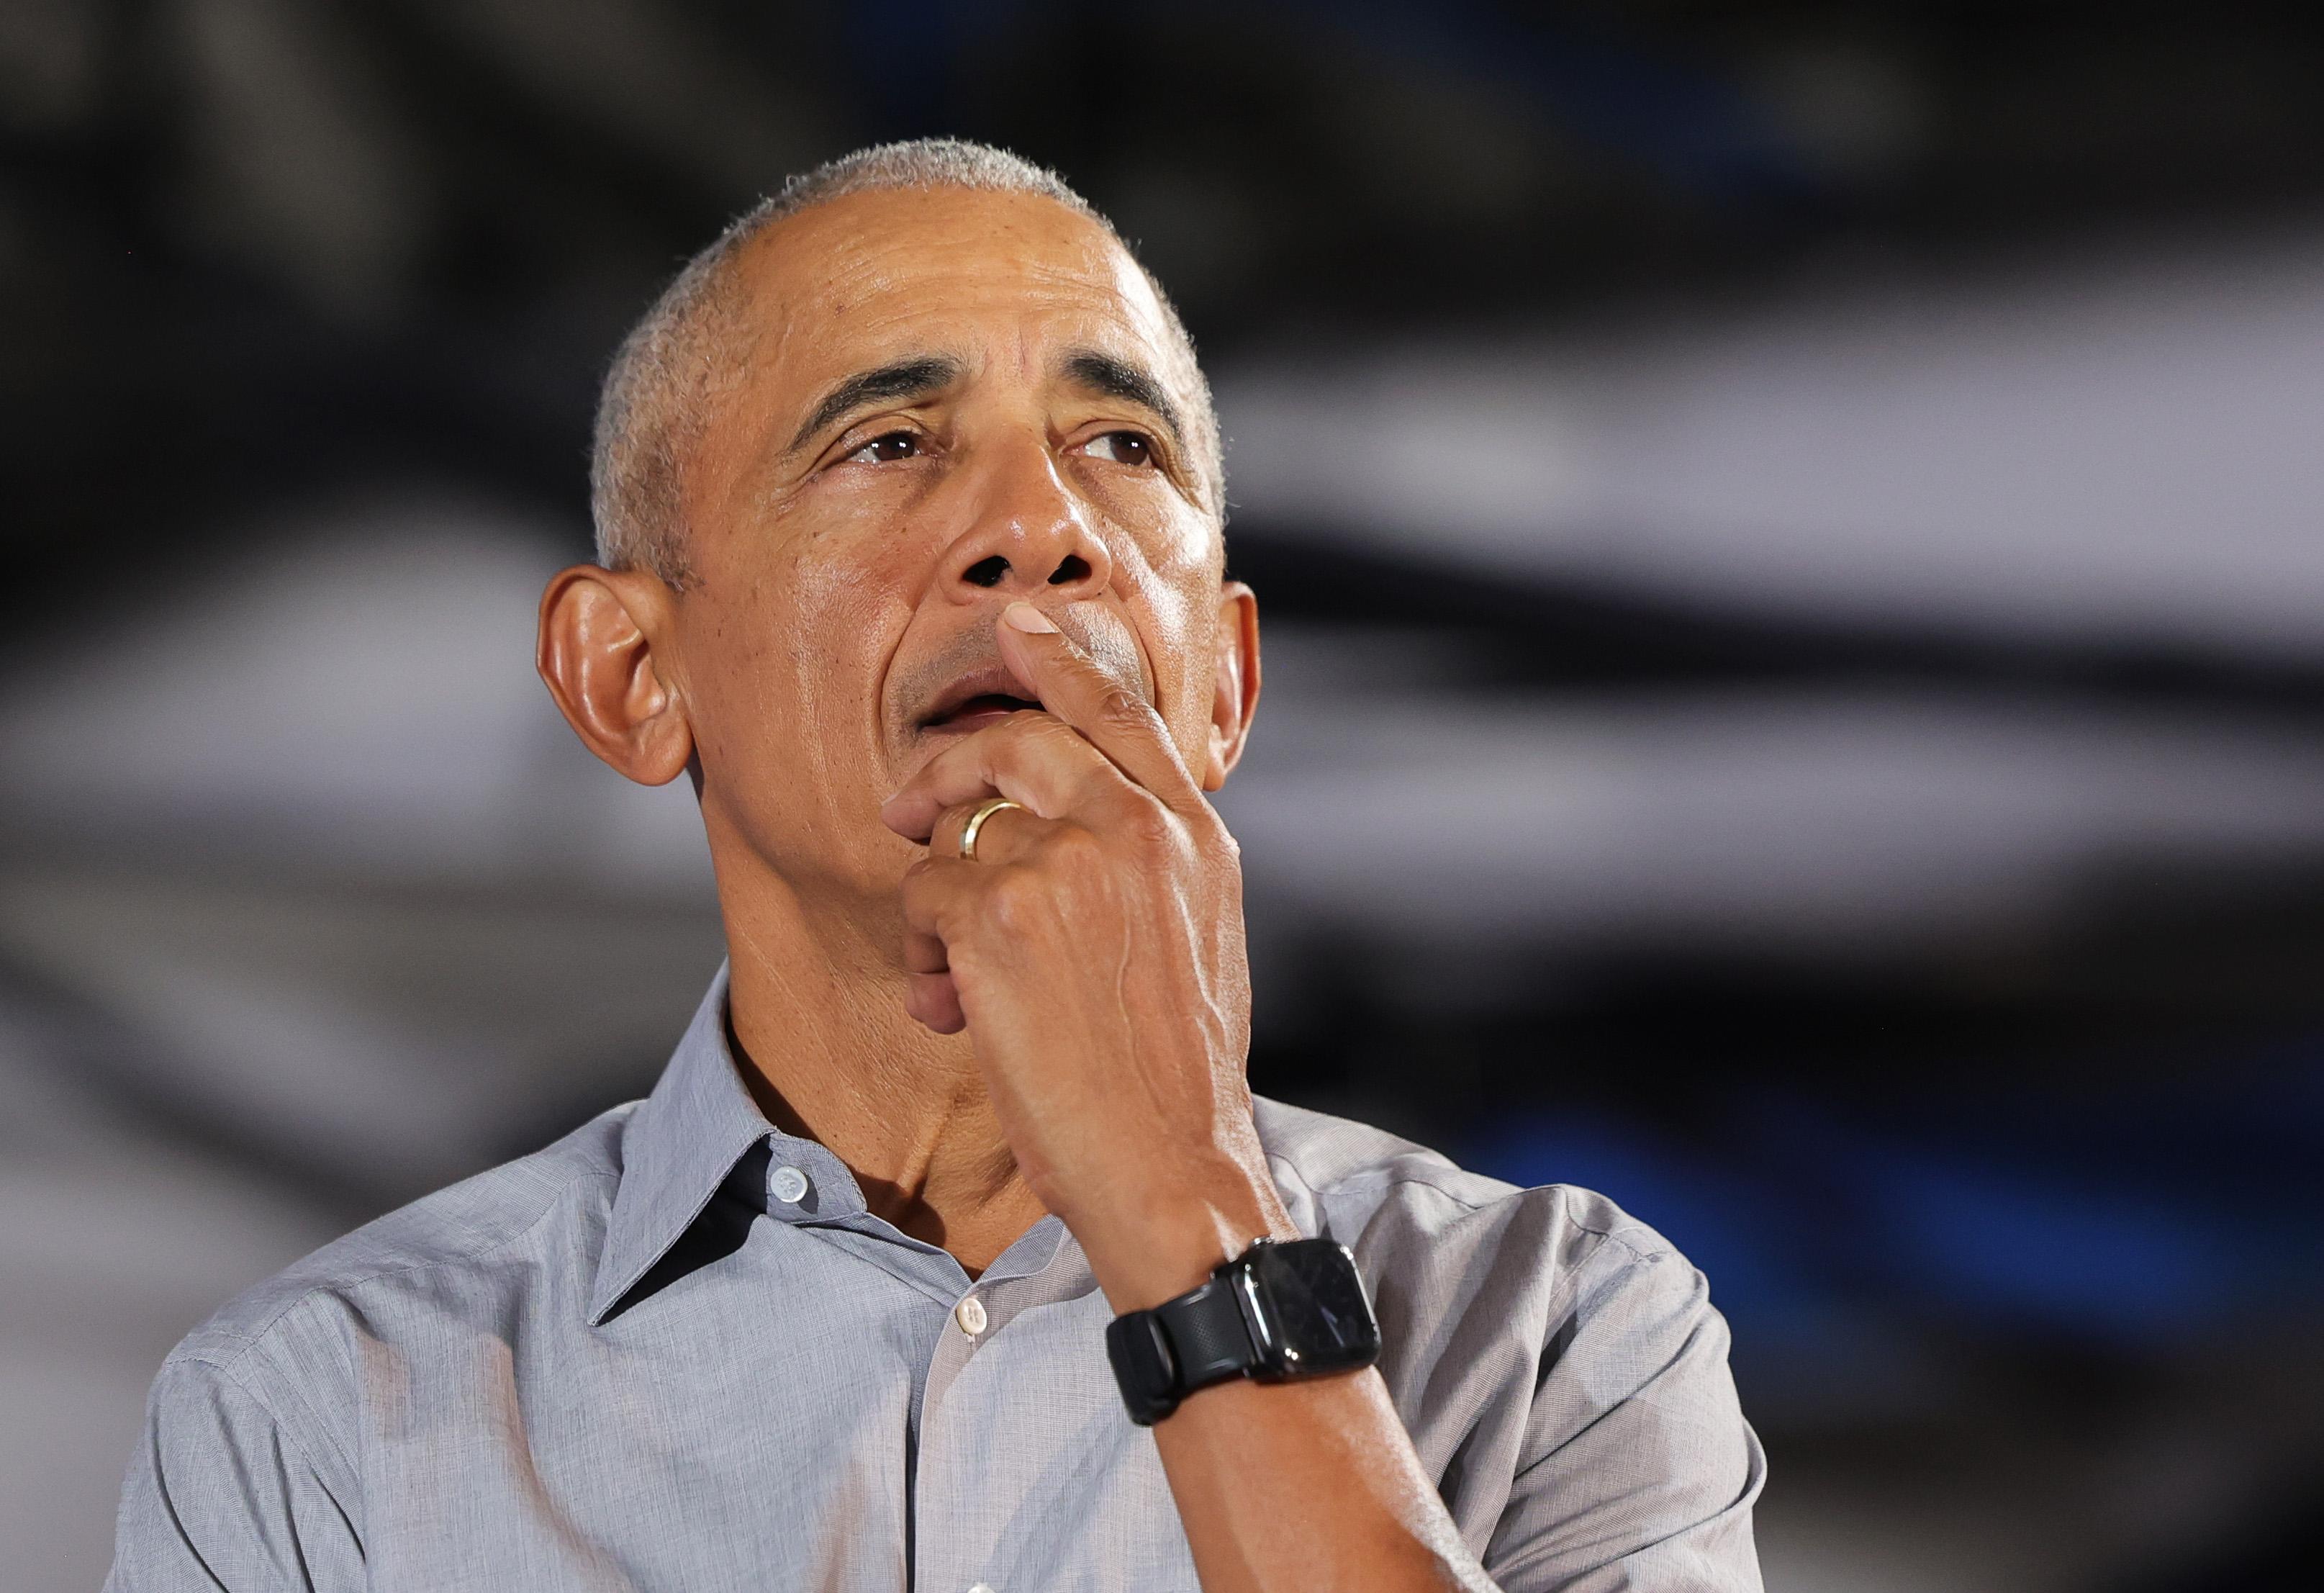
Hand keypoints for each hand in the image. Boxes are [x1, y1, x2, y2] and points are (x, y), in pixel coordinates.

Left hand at [879, 602, 1289, 1305]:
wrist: (1172, 1166)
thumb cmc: (1177, 1080)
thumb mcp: (1199, 943)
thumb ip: (1150, 867)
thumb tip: (1074, 833)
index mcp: (1193, 834)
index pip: (1122, 713)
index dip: (1061, 660)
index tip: (1018, 626)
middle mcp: (1137, 827)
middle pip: (1016, 741)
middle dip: (947, 771)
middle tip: (908, 809)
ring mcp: (1069, 859)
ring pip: (958, 831)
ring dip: (936, 903)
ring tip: (949, 977)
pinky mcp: (1000, 908)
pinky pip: (923, 891)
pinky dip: (920, 950)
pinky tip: (945, 1007)